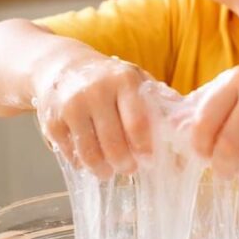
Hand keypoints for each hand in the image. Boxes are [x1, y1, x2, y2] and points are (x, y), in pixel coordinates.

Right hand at [32, 56, 153, 177]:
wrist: (61, 66)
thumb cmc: (106, 78)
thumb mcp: (133, 78)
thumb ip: (158, 98)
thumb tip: (185, 123)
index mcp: (123, 80)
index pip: (137, 122)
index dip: (145, 148)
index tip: (149, 161)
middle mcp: (96, 91)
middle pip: (113, 142)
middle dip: (124, 163)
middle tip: (129, 169)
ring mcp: (72, 106)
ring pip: (90, 152)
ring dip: (102, 169)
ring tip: (108, 172)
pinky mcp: (52, 120)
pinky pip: (70, 152)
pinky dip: (80, 162)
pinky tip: (87, 162)